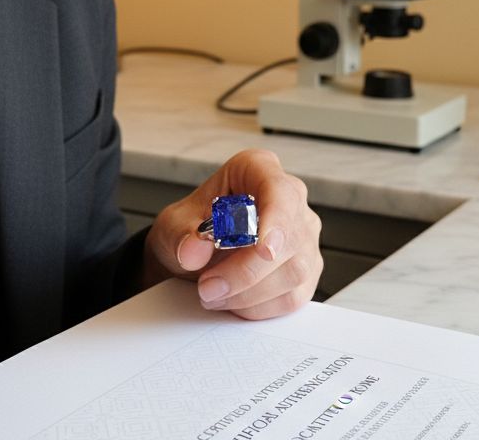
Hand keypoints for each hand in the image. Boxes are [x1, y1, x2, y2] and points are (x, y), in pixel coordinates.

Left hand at [145, 150, 323, 319]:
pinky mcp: (306, 272)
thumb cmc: (190, 230)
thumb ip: (180, 234)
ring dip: (248, 293)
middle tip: (208, 286)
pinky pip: (292, 297)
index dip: (276, 219)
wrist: (194, 258)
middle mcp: (290, 200)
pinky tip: (233, 300)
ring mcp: (303, 237)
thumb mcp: (172, 226)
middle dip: (246, 271)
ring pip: (294, 272)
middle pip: (289, 239)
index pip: (279, 190)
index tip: (264, 249)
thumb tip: (194, 250)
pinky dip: (257, 307)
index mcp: (258, 171)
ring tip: (212, 293)